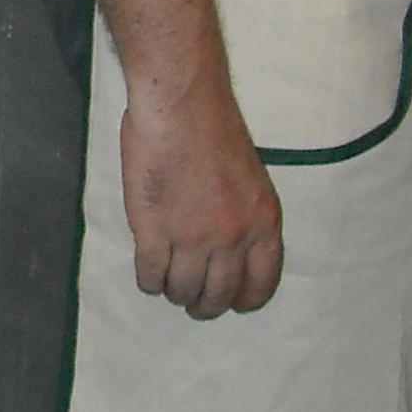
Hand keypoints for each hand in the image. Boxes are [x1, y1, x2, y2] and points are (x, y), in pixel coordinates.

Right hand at [120, 84, 283, 320]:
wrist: (181, 107)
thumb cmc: (213, 131)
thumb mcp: (251, 181)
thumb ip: (245, 218)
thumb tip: (230, 253)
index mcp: (263, 224)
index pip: (261, 285)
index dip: (244, 300)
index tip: (232, 302)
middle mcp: (233, 239)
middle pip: (219, 295)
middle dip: (205, 304)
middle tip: (192, 300)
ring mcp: (193, 238)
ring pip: (183, 290)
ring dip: (175, 291)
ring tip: (167, 282)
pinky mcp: (155, 231)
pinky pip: (151, 276)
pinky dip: (149, 281)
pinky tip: (148, 272)